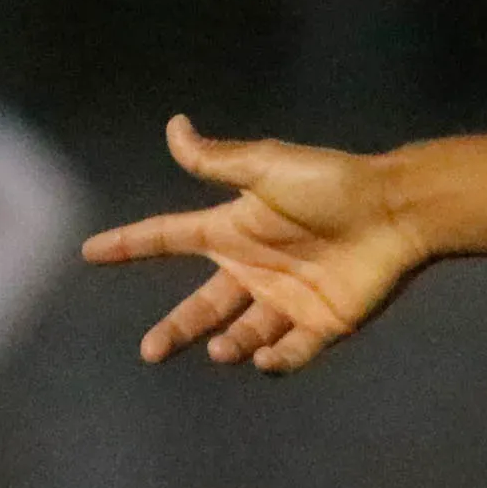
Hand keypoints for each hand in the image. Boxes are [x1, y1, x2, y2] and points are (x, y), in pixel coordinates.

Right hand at [79, 116, 424, 372]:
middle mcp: (255, 267)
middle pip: (203, 305)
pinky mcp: (322, 322)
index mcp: (235, 229)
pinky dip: (273, 360)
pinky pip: (290, 350)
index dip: (131, 244)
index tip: (90, 252)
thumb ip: (217, 160)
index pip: (170, 237)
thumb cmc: (332, 184)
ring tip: (222, 348)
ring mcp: (288, 298)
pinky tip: (262, 358)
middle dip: (176, 328)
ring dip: (227, 343)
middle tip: (150, 351)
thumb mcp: (268, 168)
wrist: (396, 211)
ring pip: (243, 331)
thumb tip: (173, 127)